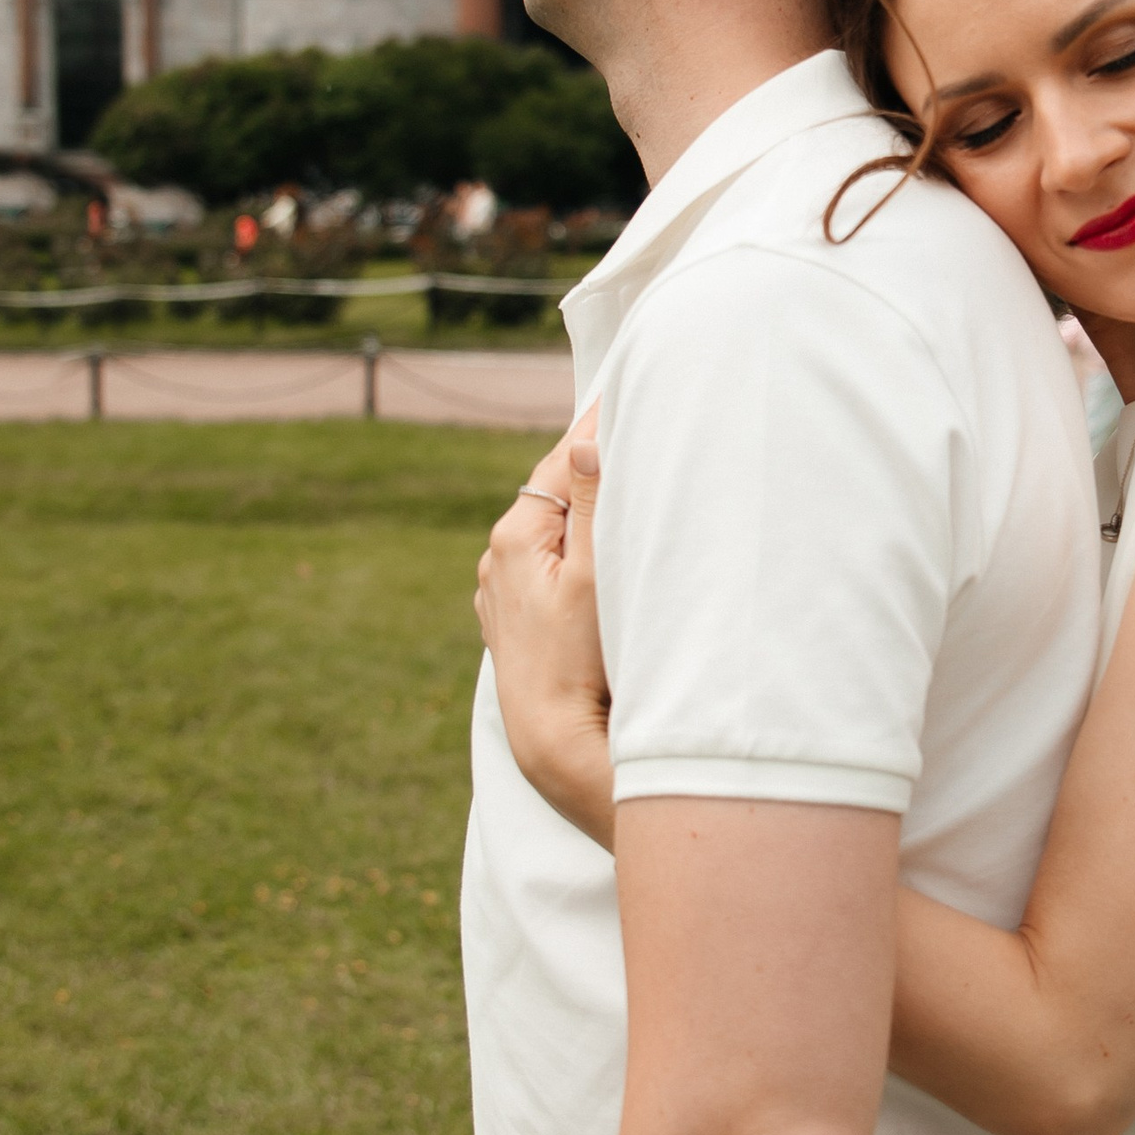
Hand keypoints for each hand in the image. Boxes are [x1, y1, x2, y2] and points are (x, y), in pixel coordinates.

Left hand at [478, 411, 615, 846]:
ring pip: (554, 531)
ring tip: (625, 485)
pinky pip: (550, 566)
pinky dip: (575, 551)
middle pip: (557, 493)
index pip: (564, 459)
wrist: (555, 744)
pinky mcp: (516, 620)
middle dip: (595, 468)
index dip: (599, 428)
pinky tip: (600, 554)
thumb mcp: (597, 574)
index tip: (631, 390)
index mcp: (516, 535)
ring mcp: (503, 592)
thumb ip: (594, 504)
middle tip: (637, 427)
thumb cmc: (583, 661)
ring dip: (585, 512)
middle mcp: (498, 558)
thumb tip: (586, 440)